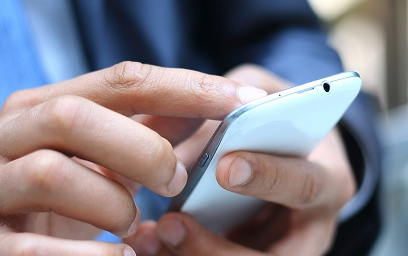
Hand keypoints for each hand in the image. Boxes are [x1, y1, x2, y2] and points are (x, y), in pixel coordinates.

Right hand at [0, 62, 266, 254]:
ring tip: (131, 224)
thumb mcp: (101, 153)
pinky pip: (36, 249)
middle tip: (175, 181)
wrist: (6, 232)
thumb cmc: (67, 191)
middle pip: (75, 116)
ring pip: (53, 174)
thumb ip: (145, 127)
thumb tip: (211, 105)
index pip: (122, 81)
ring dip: (111, 204)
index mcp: (46, 106)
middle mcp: (11, 136)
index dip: (186, 89)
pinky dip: (90, 255)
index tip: (241, 102)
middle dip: (141, 149)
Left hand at [128, 65, 355, 255]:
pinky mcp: (259, 250)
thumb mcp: (271, 98)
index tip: (225, 167)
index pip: (305, 184)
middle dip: (221, 247)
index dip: (268, 177)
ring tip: (154, 236)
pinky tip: (155, 242)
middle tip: (171, 224)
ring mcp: (287, 246)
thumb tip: (196, 118)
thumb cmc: (283, 123)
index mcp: (327, 178)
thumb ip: (241, 103)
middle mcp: (313, 223)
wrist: (292, 155)